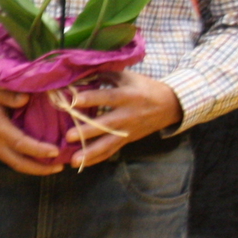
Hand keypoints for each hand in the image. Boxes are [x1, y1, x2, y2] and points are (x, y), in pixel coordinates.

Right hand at [0, 79, 62, 176]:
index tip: (56, 150)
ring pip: (15, 164)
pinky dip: (27, 163)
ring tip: (53, 166)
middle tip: (60, 167)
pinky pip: (12, 161)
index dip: (38, 149)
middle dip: (40, 168)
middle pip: (18, 163)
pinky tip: (39, 160)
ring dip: (34, 168)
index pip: (20, 143)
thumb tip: (26, 99)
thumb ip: (9, 95)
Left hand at [61, 71, 183, 167]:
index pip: (108, 97)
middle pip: (107, 125)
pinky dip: (96, 158)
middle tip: (68, 136)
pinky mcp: (127, 140)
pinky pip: (111, 151)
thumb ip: (106, 75)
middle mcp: (128, 115)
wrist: (169, 106)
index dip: (92, 98)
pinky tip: (82, 164)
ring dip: (90, 153)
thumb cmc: (144, 88)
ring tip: (73, 160)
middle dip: (87, 131)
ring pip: (108, 143)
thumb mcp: (128, 77)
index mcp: (128, 96)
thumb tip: (81, 72)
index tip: (74, 100)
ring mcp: (127, 130)